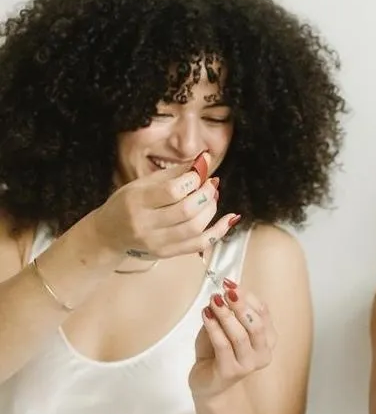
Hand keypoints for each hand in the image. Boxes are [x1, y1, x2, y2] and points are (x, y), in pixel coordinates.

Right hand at [91, 156, 237, 260]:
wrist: (108, 235)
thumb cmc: (127, 204)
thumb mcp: (142, 184)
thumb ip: (173, 173)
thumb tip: (203, 160)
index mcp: (137, 201)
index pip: (172, 191)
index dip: (193, 179)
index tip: (201, 170)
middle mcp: (145, 224)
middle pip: (187, 211)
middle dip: (206, 194)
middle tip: (211, 184)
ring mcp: (156, 242)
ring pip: (195, 228)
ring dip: (211, 209)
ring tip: (213, 197)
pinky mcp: (166, 253)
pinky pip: (199, 245)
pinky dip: (218, 231)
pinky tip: (229, 218)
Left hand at [189, 279, 275, 400]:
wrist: (207, 382)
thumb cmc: (217, 352)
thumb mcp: (227, 327)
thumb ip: (230, 312)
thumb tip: (225, 291)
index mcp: (267, 340)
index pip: (263, 313)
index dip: (248, 296)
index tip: (230, 283)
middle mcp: (263, 353)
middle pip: (256, 324)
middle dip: (241, 305)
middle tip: (226, 291)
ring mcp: (248, 365)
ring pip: (240, 335)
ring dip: (226, 315)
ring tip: (214, 301)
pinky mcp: (230, 372)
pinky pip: (223, 346)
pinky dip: (214, 328)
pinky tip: (205, 315)